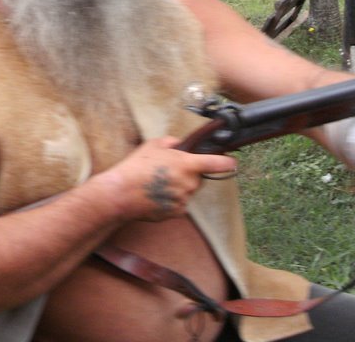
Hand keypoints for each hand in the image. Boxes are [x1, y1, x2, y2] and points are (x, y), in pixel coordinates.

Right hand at [98, 137, 235, 221]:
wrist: (121, 194)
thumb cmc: (136, 167)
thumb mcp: (153, 145)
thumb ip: (173, 143)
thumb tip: (181, 145)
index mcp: (187, 164)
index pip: (216, 163)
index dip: (227, 162)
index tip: (233, 162)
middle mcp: (189, 184)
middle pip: (198, 178)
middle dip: (188, 174)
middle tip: (168, 170)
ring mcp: (183, 200)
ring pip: (188, 191)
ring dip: (179, 187)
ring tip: (157, 183)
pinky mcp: (176, 213)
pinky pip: (180, 204)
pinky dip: (171, 199)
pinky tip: (156, 195)